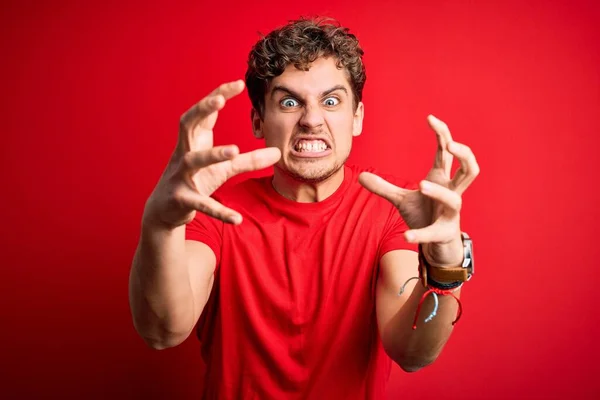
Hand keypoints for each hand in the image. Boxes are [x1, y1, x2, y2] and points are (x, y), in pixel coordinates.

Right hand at [144, 80, 280, 227]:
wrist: (165, 211)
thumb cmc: (195, 181)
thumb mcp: (224, 169)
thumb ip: (249, 160)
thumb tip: (277, 153)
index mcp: (193, 141)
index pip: (204, 113)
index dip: (217, 96)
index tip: (237, 83)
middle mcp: (184, 153)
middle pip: (187, 125)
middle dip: (201, 110)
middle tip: (219, 101)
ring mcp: (180, 176)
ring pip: (193, 161)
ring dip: (212, 154)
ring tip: (235, 150)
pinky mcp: (181, 199)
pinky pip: (201, 203)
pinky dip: (218, 211)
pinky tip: (237, 219)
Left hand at [359, 115, 478, 266]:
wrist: (436, 246)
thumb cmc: (423, 215)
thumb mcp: (401, 199)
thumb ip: (383, 187)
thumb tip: (359, 176)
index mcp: (442, 180)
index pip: (447, 152)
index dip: (442, 133)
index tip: (430, 118)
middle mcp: (451, 193)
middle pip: (470, 169)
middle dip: (464, 154)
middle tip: (450, 144)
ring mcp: (451, 214)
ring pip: (455, 199)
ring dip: (439, 192)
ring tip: (421, 185)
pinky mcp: (444, 233)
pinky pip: (434, 232)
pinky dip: (420, 234)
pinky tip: (406, 235)